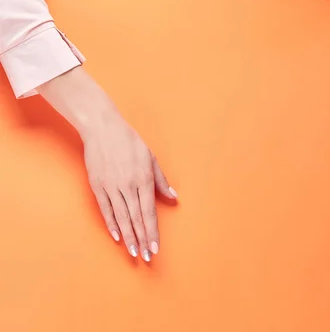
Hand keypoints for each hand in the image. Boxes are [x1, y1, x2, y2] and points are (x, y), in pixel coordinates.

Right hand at [82, 110, 177, 261]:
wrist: (102, 129)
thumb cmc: (129, 141)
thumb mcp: (150, 157)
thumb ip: (160, 179)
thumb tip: (173, 195)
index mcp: (143, 178)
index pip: (149, 211)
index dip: (153, 231)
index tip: (156, 247)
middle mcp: (128, 185)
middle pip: (136, 218)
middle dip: (142, 239)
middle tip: (147, 257)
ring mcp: (111, 186)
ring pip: (121, 217)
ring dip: (129, 236)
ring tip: (134, 252)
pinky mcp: (97, 186)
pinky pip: (106, 209)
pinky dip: (111, 224)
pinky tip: (117, 236)